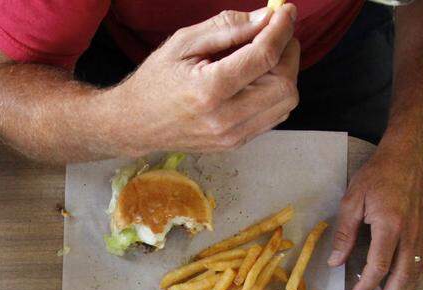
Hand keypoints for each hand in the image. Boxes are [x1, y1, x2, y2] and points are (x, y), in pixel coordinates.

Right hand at [110, 6, 298, 154]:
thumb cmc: (156, 80)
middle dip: (288, 52)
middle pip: (284, 83)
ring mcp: (231, 136)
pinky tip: (257, 78)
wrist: (135, 125)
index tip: (285, 12)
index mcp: (208, 90)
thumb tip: (267, 17)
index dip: (281, 29)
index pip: (264, 57)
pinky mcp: (235, 143)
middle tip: (274, 34)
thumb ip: (228, 27)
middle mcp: (223, 119)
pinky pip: (275, 115)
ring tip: (264, 57)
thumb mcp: (184, 42)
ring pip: (285, 101)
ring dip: (285, 73)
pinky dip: (275, 91)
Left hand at [328, 142, 422, 289]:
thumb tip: (335, 262)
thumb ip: (344, 233)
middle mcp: (410, 234)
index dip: (366, 287)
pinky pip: (422, 264)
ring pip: (416, 273)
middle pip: (402, 277)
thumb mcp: (352, 200)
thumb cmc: (378, 175)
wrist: (409, 156)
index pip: (379, 266)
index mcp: (390, 226)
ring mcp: (421, 234)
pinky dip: (412, 282)